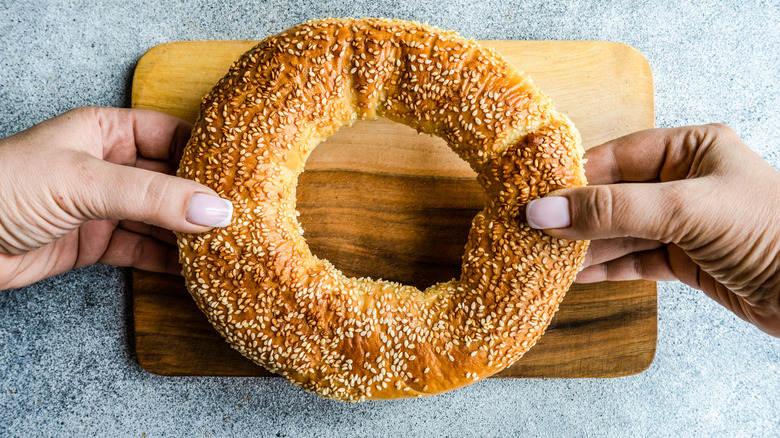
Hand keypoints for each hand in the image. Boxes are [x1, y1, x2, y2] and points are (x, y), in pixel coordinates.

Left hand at [0, 107, 232, 289]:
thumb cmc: (4, 187)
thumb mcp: (85, 181)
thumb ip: (153, 196)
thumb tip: (215, 209)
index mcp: (106, 132)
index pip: (172, 135)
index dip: (207, 154)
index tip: (243, 176)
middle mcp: (109, 166)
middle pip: (171, 180)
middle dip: (203, 200)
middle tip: (243, 218)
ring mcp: (104, 206)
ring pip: (160, 218)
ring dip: (190, 234)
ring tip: (228, 246)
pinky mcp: (95, 243)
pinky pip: (142, 250)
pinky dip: (168, 261)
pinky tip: (195, 269)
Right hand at [525, 124, 779, 336]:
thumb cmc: (771, 232)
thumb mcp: (686, 209)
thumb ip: (613, 210)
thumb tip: (545, 211)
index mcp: (691, 149)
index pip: (617, 157)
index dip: (574, 178)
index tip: (533, 198)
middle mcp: (685, 182)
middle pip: (614, 195)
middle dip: (575, 215)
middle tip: (531, 230)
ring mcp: (684, 223)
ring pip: (620, 231)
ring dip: (585, 245)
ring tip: (544, 255)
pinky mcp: (685, 260)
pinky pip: (634, 260)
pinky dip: (606, 268)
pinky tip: (576, 274)